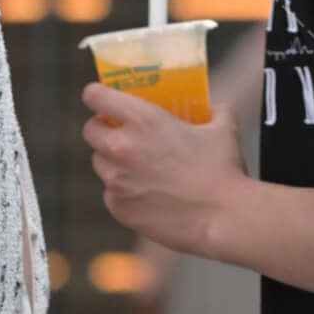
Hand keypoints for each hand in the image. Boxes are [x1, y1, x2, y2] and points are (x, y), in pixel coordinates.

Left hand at [81, 81, 243, 253]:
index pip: (95, 96)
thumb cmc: (223, 170)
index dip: (96, 94)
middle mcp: (121, 148)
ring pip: (99, 163)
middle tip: (119, 132)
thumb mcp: (223, 126)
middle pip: (90, 130)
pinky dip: (123, 190)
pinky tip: (147, 192)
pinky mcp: (118, 207)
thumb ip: (214, 109)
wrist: (222, 218)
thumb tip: (213, 107)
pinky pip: (111, 193)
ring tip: (137, 165)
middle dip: (102, 128)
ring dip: (112, 160)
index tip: (100, 98)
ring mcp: (116, 181)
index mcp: (142, 120)